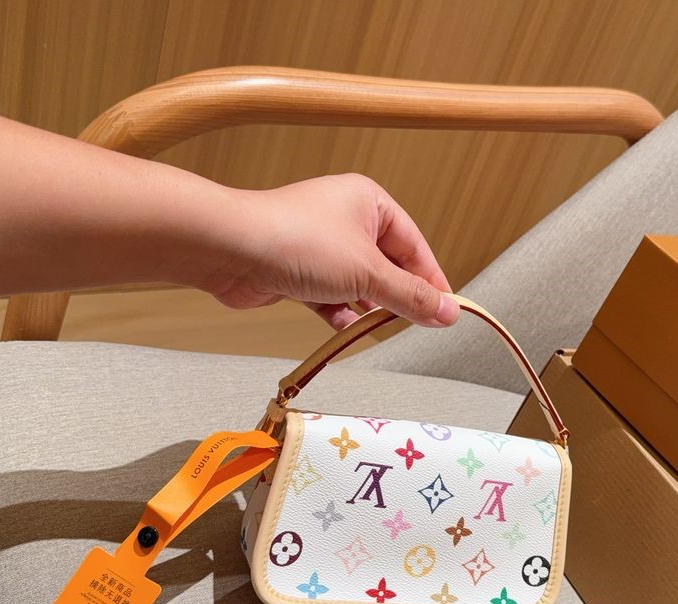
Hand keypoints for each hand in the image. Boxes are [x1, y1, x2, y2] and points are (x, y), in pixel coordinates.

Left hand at [196, 174, 459, 329]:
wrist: (229, 248)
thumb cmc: (298, 242)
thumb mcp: (368, 272)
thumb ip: (411, 296)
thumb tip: (449, 312)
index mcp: (369, 203)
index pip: (414, 245)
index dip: (431, 280)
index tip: (446, 311)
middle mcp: (346, 219)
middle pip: (387, 264)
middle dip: (398, 295)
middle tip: (417, 323)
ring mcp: (320, 245)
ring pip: (358, 282)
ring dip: (368, 306)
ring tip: (382, 327)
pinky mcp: (297, 270)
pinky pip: (330, 295)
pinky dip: (340, 312)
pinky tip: (348, 327)